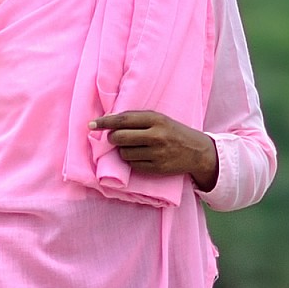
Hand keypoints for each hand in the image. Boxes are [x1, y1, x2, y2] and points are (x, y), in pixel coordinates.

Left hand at [92, 108, 217, 191]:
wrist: (197, 151)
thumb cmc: (174, 132)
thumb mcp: (160, 119)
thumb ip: (138, 119)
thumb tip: (109, 122)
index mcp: (156, 119)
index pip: (124, 120)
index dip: (105, 122)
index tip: (91, 124)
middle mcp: (157, 136)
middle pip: (120, 137)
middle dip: (112, 138)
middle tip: (114, 138)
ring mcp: (157, 153)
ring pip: (125, 153)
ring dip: (123, 151)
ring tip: (134, 147)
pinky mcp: (157, 168)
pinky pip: (133, 165)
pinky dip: (132, 161)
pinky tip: (141, 156)